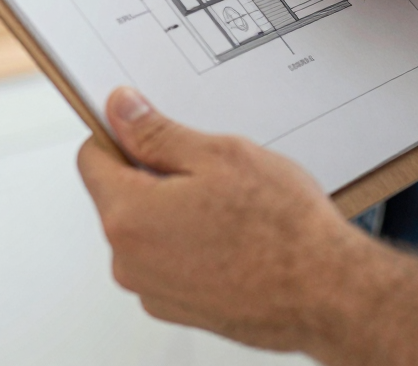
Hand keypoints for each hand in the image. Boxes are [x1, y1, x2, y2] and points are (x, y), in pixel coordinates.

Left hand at [77, 88, 366, 350]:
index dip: (122, 133)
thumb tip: (121, 110)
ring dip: (176, 210)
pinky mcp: (177, 307)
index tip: (149, 127)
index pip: (92, 157)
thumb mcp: (218, 154)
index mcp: (128, 215)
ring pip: (148, 228)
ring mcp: (152, 290)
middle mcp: (129, 260)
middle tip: (211, 170)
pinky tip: (233, 237)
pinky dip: (191, 244)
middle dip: (156, 174)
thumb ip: (156, 132)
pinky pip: (169, 260)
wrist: (325, 291)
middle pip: (121, 194)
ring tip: (231, 208)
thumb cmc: (281, 228)